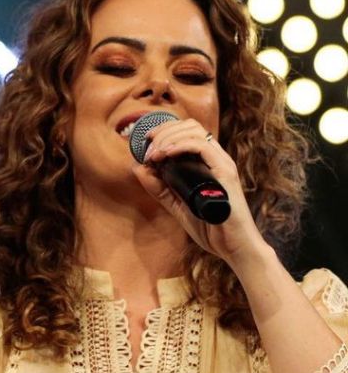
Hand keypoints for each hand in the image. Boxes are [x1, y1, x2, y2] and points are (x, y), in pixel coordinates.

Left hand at [132, 117, 267, 266]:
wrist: (233, 247)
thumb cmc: (210, 227)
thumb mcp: (175, 205)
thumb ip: (159, 188)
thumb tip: (138, 167)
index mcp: (206, 163)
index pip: (186, 131)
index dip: (163, 130)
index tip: (145, 143)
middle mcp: (216, 159)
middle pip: (189, 125)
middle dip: (163, 131)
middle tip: (147, 147)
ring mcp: (222, 164)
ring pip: (194, 131)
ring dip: (168, 138)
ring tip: (153, 154)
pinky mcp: (226, 173)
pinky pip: (202, 147)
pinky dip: (180, 146)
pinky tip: (165, 155)